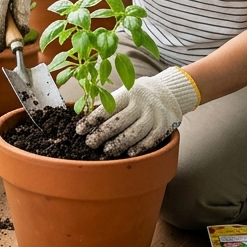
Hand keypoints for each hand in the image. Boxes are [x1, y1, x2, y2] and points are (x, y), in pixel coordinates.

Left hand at [76, 68, 200, 156]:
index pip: (107, 108)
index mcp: (128, 94)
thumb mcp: (123, 94)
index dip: (92, 121)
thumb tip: (84, 121)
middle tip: (90, 143)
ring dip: (118, 144)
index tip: (79, 130)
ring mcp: (153, 116)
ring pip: (134, 133)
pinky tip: (128, 154)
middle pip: (119, 122)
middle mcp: (141, 104)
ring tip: (106, 151)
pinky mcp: (163, 126)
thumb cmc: (137, 97)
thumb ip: (108, 105)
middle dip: (102, 134)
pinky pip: (150, 140)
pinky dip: (138, 148)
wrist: (167, 92)